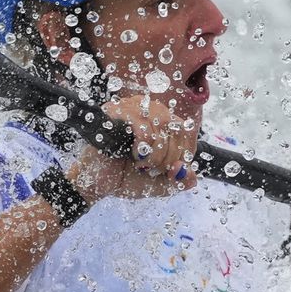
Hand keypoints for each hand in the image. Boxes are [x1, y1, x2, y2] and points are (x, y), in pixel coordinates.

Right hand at [66, 94, 198, 201]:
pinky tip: (133, 154)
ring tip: (140, 164)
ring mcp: (131, 107)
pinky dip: (143, 146)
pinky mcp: (115, 112)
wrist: (96, 183)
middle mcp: (148, 109)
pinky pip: (143, 125)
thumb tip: (193, 177)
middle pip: (177, 127)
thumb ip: (178, 181)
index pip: (187, 129)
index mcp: (161, 123)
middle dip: (168, 157)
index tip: (171, 169)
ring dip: (155, 154)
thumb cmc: (124, 178)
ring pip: (162, 126)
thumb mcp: (158, 183)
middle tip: (151, 169)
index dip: (184, 152)